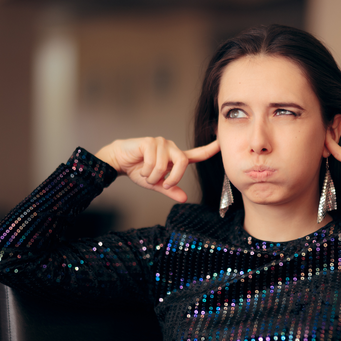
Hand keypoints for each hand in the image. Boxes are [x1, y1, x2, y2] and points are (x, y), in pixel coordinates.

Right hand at [96, 137, 219, 202]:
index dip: (209, 150)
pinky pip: (153, 163)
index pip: (196, 154)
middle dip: (173, 178)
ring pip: (164, 166)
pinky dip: (146, 172)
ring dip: (153, 177)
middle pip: (183, 163)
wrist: (119, 161)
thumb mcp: (157, 184)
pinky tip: (140, 167)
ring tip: (146, 174)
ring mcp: (161, 143)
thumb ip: (170, 190)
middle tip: (163, 184)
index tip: (221, 144)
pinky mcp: (150, 142)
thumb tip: (184, 198)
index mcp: (176, 157)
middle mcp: (171, 147)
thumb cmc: (139, 170)